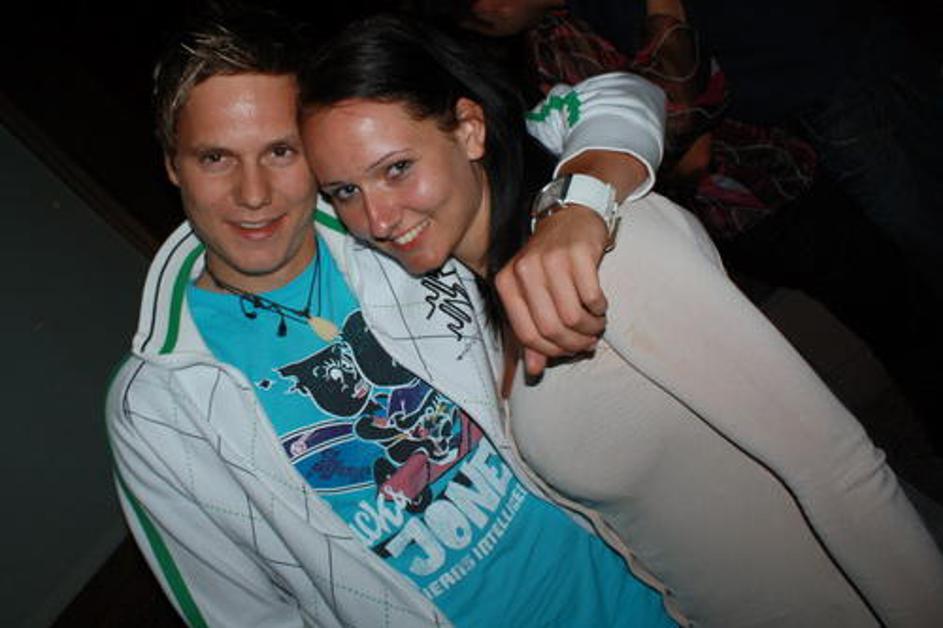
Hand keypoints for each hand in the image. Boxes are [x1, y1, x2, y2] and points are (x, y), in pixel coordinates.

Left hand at [495, 204, 609, 376]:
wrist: (570, 217)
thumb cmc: (550, 261)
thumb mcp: (533, 293)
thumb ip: (531, 331)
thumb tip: (535, 370)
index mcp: (507, 283)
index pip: (526, 334)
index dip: (551, 351)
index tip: (567, 352)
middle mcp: (524, 270)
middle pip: (551, 328)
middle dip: (574, 343)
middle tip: (587, 342)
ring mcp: (550, 260)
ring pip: (573, 316)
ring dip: (590, 328)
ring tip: (596, 325)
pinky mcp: (577, 254)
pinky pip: (592, 297)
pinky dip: (600, 309)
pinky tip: (600, 306)